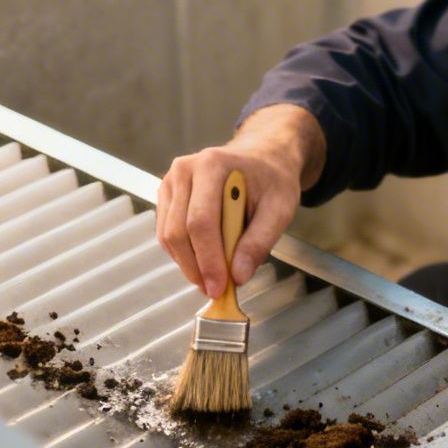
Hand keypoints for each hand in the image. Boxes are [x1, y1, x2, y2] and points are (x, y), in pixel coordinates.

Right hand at [156, 105, 324, 298]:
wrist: (262, 157)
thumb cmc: (272, 179)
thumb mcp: (280, 209)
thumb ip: (260, 241)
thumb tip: (238, 275)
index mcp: (212, 166)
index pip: (201, 221)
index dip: (208, 259)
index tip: (220, 287)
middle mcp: (184, 171)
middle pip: (179, 231)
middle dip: (197, 267)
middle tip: (216, 290)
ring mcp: (171, 182)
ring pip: (168, 236)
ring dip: (189, 264)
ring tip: (213, 279)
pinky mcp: (168, 196)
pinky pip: (167, 233)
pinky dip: (184, 254)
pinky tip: (205, 261)